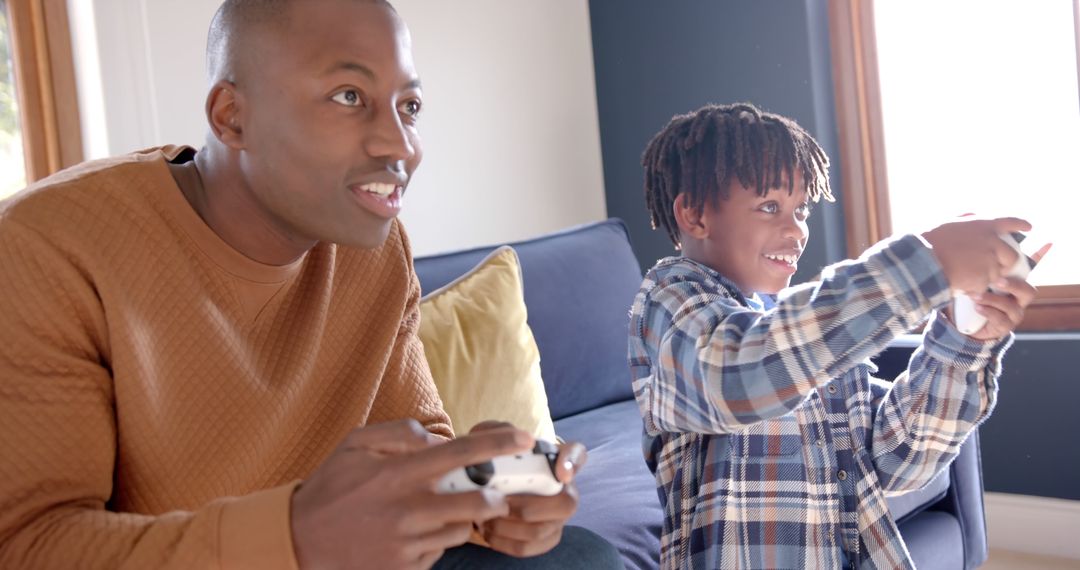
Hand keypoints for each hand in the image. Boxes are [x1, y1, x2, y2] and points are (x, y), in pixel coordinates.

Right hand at [290, 419, 532, 569]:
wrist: (298, 540)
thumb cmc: (331, 486)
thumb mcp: (356, 443)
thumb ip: (400, 432)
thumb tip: (436, 438)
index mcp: (398, 473)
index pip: (461, 454)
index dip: (498, 446)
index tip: (524, 440)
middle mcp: (408, 509)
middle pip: (477, 502)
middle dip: (495, 495)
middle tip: (493, 490)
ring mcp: (408, 543)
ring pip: (461, 530)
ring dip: (461, 518)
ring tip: (435, 510)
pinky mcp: (405, 568)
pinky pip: (439, 552)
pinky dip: (437, 539)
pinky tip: (414, 532)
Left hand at [469, 421, 586, 557]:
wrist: (495, 483)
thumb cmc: (498, 458)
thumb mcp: (494, 438)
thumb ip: (495, 431)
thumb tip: (508, 438)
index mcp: (557, 458)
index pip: (578, 455)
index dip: (573, 463)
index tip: (561, 472)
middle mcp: (566, 489)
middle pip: (566, 504)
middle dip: (528, 507)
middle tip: (500, 502)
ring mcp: (558, 517)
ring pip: (541, 530)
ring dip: (508, 526)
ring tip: (485, 518)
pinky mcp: (546, 537)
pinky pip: (529, 547)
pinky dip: (504, 542)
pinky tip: (489, 531)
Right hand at [921, 216, 1031, 294]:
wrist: (923, 261)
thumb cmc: (929, 241)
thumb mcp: (948, 222)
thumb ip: (965, 218)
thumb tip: (971, 214)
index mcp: (984, 226)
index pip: (1011, 222)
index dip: (1021, 225)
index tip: (1029, 228)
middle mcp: (992, 243)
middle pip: (1011, 256)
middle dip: (1007, 263)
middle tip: (998, 268)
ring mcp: (990, 263)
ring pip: (997, 274)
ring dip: (985, 277)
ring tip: (966, 276)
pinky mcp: (984, 280)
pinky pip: (982, 286)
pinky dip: (973, 287)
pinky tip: (959, 283)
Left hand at [958, 242, 1051, 339]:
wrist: (967, 325)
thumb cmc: (974, 298)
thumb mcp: (973, 281)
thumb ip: (977, 270)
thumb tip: (970, 249)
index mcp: (1014, 284)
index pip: (1030, 270)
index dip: (1039, 257)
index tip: (1047, 243)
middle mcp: (1018, 299)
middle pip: (1028, 291)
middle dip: (1013, 285)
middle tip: (997, 281)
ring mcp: (1014, 314)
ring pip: (1011, 306)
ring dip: (992, 299)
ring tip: (974, 296)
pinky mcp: (1005, 326)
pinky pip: (1001, 319)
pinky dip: (988, 311)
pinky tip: (977, 307)